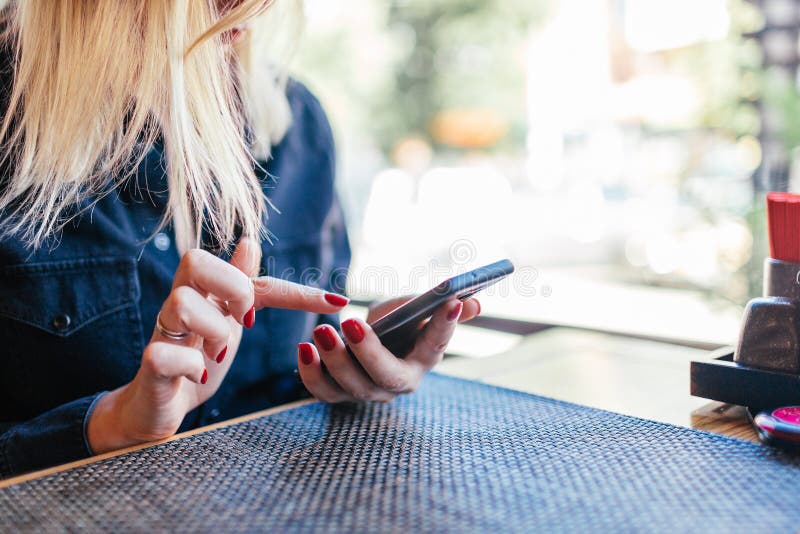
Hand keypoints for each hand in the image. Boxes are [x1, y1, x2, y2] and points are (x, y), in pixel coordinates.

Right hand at [87, 237, 347, 453]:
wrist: (157, 406)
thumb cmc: (195, 360)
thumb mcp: (228, 322)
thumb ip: (242, 286)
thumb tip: (249, 242)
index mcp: (205, 293)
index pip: (249, 272)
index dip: (295, 288)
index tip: (337, 302)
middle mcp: (179, 304)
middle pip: (194, 260)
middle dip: (233, 288)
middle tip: (245, 320)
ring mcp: (162, 333)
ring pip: (182, 303)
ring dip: (214, 332)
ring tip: (217, 355)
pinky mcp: (149, 365)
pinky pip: (163, 354)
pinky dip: (190, 367)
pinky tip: (198, 375)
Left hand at [298, 296, 480, 402]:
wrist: (366, 344)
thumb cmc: (395, 325)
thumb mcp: (414, 311)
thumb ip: (435, 306)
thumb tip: (472, 304)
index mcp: (424, 360)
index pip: (437, 344)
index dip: (445, 326)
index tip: (451, 301)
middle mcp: (397, 383)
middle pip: (386, 376)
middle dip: (368, 351)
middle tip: (351, 323)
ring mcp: (367, 392)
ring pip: (352, 385)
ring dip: (335, 359)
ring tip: (321, 329)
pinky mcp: (338, 394)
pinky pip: (323, 390)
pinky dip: (311, 372)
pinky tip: (304, 348)